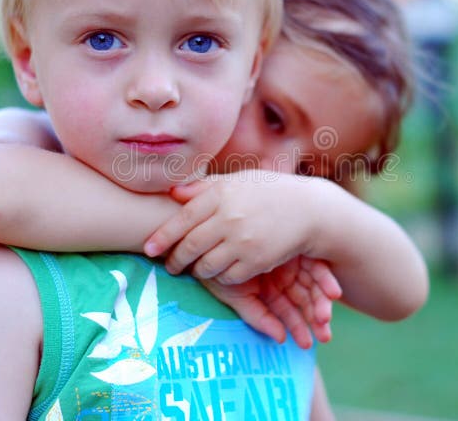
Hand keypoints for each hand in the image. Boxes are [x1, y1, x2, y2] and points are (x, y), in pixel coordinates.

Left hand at [144, 171, 321, 285]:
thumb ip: (204, 187)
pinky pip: (228, 276)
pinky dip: (220, 277)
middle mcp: (230, 218)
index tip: (148, 249)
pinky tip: (220, 272)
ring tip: (194, 269)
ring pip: (206, 265)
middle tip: (170, 265)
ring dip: (196, 270)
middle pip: (190, 246)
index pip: (182, 218)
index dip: (162, 236)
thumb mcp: (237, 181)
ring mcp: (243, 241)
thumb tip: (172, 192)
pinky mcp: (257, 261)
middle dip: (175, 260)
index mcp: (221, 195)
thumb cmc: (268, 192)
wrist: (309, 209)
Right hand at [201, 256, 340, 348]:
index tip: (306, 344)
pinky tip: (333, 293)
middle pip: (304, 301)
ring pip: (313, 287)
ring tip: (325, 318)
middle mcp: (282, 277)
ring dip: (322, 303)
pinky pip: (317, 267)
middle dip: (314, 319)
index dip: (297, 327)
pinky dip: (326, 281)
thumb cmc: (218, 268)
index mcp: (269, 288)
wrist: (212, 238)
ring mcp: (292, 262)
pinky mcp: (300, 249)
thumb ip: (257, 316)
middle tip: (324, 336)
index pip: (287, 311)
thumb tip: (280, 340)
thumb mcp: (236, 295)